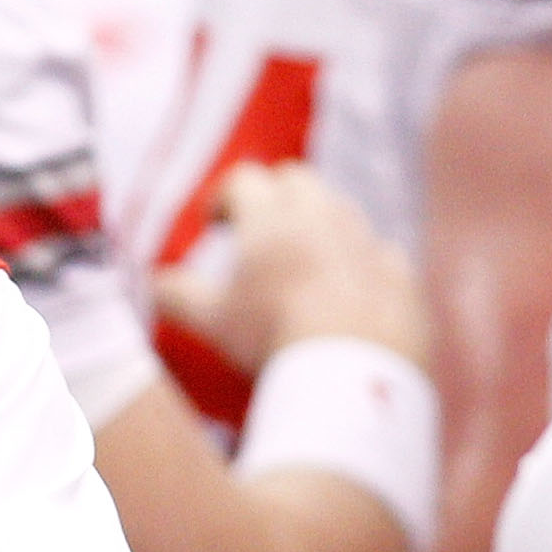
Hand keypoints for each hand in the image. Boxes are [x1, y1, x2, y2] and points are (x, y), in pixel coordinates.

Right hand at [153, 162, 422, 371]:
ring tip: (304, 259)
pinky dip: (362, 260)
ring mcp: (365, 239)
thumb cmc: (273, 340)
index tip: (214, 224)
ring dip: (320, 222)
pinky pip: (380, 251)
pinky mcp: (399, 271)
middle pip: (296, 179)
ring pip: (341, 208)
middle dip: (275, 194)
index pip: (242, 180)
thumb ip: (179, 296)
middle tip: (261, 229)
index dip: (224, 197)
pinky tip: (352, 289)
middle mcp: (321, 215)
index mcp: (269, 219)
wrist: (353, 373)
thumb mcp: (214, 322)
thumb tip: (152, 283)